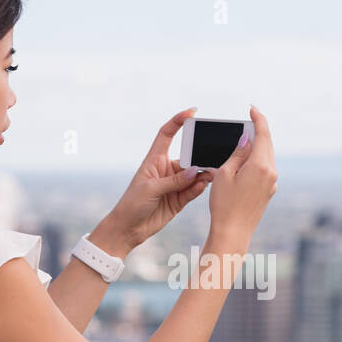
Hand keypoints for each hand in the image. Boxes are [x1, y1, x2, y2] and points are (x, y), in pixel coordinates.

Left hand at [102, 107, 215, 251]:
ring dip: (203, 173)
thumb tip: (197, 170)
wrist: (128, 228)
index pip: (167, 134)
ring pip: (194, 174)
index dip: (178, 121)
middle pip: (187, 156)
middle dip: (200, 154)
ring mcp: (174, 184)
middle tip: (212, 154)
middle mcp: (166, 170)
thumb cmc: (132, 203)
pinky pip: (194, 190)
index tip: (191, 112)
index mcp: (155, 160)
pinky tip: (205, 185)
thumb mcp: (151, 189)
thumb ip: (175, 181)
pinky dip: (200, 187)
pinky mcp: (179, 199)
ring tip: (213, 173)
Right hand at [207, 105, 275, 243]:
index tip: (253, 109)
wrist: (232, 233)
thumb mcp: (224, 174)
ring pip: (267, 158)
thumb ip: (237, 154)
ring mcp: (272, 184)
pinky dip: (256, 161)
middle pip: (267, 145)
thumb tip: (246, 140)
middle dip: (258, 132)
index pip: (263, 135)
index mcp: (261, 166)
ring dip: (257, 147)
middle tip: (248, 121)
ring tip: (244, 140)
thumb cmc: (224, 204)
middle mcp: (271, 174)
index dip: (258, 119)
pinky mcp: (268, 193)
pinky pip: (265, 170)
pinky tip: (245, 161)